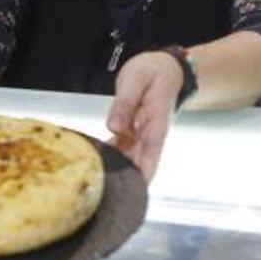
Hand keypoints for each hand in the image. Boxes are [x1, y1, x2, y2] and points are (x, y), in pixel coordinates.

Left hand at [105, 50, 183, 179]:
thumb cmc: (155, 71)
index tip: (135, 187)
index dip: (143, 170)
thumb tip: (114, 128)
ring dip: (115, 169)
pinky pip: (121, 149)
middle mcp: (151, 132)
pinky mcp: (134, 134)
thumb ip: (125, 102)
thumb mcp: (137, 78)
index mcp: (156, 119)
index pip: (151, 149)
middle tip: (103, 190)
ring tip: (94, 179)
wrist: (167, 69)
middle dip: (125, 177)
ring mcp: (143, 135)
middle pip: (140, 161)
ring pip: (130, 159)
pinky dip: (109, 156)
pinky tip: (93, 160)